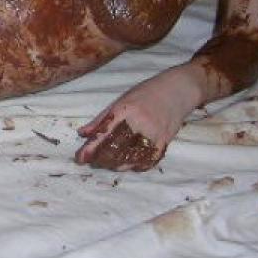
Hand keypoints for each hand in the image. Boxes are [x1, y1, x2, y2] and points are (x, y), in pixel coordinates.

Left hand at [74, 68, 197, 170]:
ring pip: (130, 159)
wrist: (177, 91)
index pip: (103, 133)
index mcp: (124, 110)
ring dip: (116, 165)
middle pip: (115, 150)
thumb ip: (101, 119)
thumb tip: (82, 133)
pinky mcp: (165, 142)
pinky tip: (128, 165)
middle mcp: (138, 123)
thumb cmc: (146, 93)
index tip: (80, 158)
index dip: (90, 148)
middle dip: (101, 159)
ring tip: (108, 163)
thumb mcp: (121, 100)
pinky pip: (147, 161)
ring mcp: (153, 134)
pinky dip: (135, 166)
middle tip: (94, 161)